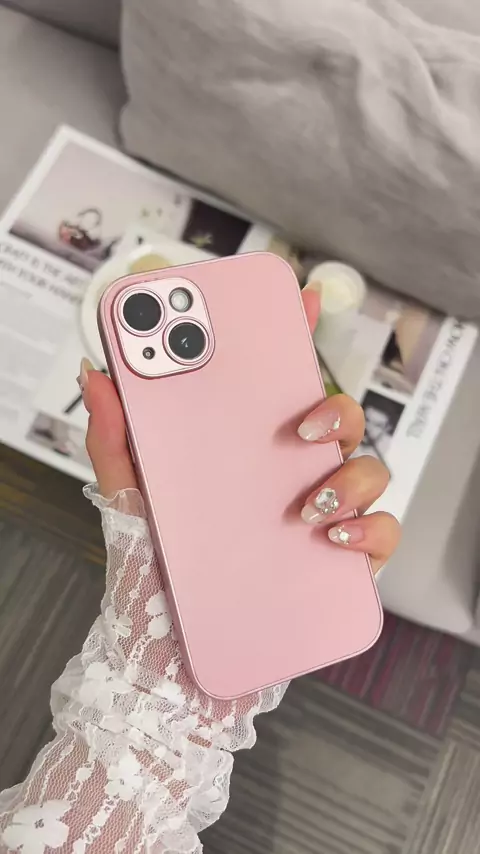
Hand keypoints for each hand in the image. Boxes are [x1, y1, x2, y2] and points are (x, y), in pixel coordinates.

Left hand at [80, 288, 398, 572]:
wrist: (167, 650)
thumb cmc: (154, 566)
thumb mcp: (129, 496)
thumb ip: (114, 437)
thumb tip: (99, 373)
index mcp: (248, 449)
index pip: (280, 385)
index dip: (295, 337)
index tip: (300, 301)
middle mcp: (291, 475)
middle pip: (338, 420)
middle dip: (334, 410)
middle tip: (302, 425)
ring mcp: (321, 515)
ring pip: (368, 471)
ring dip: (349, 477)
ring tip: (307, 504)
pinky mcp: (339, 562)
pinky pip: (380, 535)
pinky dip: (369, 530)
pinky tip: (333, 538)